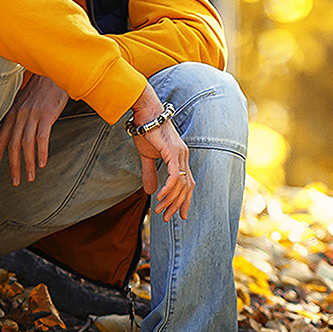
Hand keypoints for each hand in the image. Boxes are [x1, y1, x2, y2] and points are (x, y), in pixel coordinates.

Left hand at [0, 73, 68, 185]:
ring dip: (27, 163)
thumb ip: (19, 114)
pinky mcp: (46, 114)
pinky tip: (42, 163)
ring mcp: (32, 115)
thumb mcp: (25, 100)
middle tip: (14, 182)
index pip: (0, 138)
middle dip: (12, 166)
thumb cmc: (42, 87)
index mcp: (12, 113)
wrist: (54, 71)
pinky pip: (42, 137)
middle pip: (12, 145)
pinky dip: (41, 152)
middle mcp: (19, 115)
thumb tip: (15, 130)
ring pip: (26, 144)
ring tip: (30, 178)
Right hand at [129, 88, 192, 221]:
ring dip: (170, 200)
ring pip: (180, 184)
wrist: (145, 113)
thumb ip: (150, 173)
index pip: (187, 183)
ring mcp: (180, 154)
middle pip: (186, 187)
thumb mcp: (147, 157)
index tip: (180, 214)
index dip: (185, 200)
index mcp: (180, 158)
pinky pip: (174, 175)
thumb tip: (150, 191)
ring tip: (160, 210)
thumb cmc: (146, 131)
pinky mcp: (173, 152)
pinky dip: (169, 188)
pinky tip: (160, 197)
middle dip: (177, 205)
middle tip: (168, 218)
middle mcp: (184, 157)